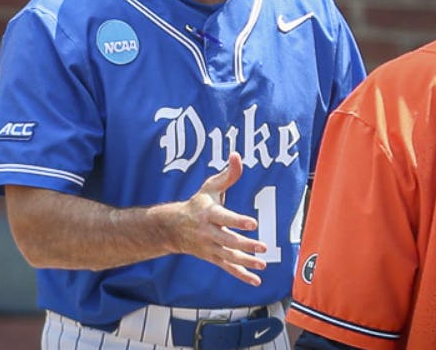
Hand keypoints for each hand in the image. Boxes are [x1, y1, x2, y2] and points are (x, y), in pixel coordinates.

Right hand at [169, 152, 267, 285]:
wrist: (172, 228)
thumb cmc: (197, 204)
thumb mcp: (210, 187)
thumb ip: (227, 175)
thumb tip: (237, 155)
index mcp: (208, 214)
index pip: (224, 217)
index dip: (238, 220)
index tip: (253, 223)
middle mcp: (208, 232)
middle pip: (228, 240)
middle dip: (246, 244)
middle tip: (263, 247)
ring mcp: (210, 247)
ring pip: (229, 256)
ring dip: (246, 261)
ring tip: (262, 264)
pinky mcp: (212, 257)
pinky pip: (228, 267)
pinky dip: (242, 275)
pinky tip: (256, 281)